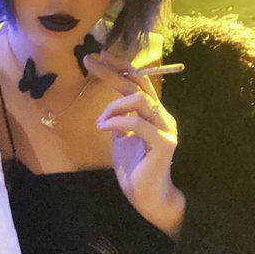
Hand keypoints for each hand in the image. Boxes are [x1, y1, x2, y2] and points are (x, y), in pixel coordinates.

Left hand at [84, 51, 185, 238]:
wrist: (148, 198)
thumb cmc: (134, 169)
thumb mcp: (121, 139)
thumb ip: (118, 121)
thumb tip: (107, 109)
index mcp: (153, 114)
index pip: (138, 82)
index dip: (120, 67)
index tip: (100, 55)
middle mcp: (162, 116)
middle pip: (138, 84)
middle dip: (113, 70)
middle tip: (90, 60)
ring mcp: (165, 129)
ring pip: (139, 100)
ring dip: (113, 106)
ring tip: (100, 122)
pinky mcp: (163, 144)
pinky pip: (138, 123)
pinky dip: (117, 121)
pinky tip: (103, 127)